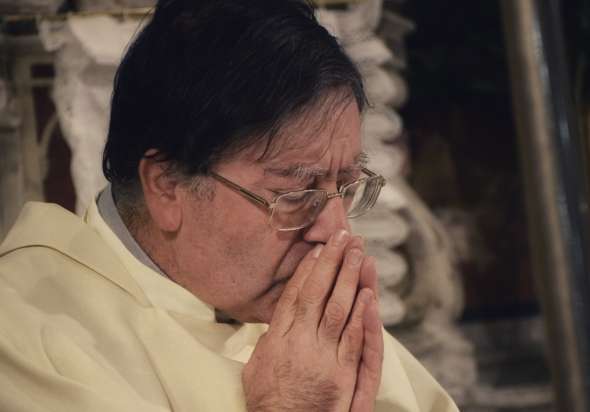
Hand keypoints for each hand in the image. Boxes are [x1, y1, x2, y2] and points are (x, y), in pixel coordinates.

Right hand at [242, 230, 382, 411]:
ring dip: (350, 278)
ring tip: (359, 253)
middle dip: (332, 262)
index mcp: (277, 339)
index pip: (294, 295)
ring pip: (338, 309)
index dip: (307, 270)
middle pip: (317, 293)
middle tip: (343, 237)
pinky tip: (368, 293)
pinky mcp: (342, 373)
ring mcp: (322, 356)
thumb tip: (276, 322)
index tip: (318, 249)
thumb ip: (268, 341)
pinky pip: (354, 338)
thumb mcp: (255, 368)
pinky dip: (362, 315)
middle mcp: (299, 342)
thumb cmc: (269, 402)